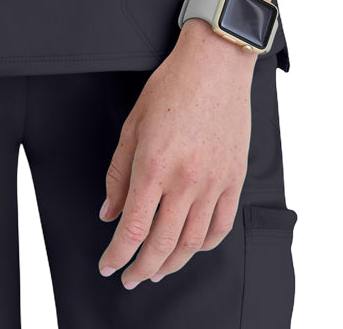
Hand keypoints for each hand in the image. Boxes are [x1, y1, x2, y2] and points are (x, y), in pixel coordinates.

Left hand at [97, 22, 254, 288]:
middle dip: (141, 269)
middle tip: (129, 278)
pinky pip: (220, 227)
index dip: (117, 255)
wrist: (215, 64)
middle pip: (161, 244)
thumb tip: (109, 212)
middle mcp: (186, 180)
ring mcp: (214, 183)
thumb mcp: (132, 125)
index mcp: (155, 166)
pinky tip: (190, 248)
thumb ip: (118, 174)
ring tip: (157, 270)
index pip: (133, 229)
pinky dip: (203, 246)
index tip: (108, 265)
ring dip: (171, 264)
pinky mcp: (233, 180)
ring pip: (191, 243)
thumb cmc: (172, 86)